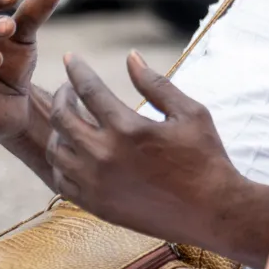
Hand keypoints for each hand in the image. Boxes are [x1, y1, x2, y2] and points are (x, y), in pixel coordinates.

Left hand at [46, 51, 235, 240]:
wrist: (212, 211)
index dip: (77, 70)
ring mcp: (95, 184)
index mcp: (127, 129)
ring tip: (70, 120)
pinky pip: (61, 180)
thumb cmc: (206, 158)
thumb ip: (156, 84)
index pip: (88, 89)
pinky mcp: (96, 206)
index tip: (71, 58)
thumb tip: (131, 57)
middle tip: (68, 90)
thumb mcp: (189, 113)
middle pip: (62, 117)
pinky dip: (61, 162)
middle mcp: (103, 156)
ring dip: (58, 129)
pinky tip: (72, 152)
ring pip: (56, 150)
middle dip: (62, 96)